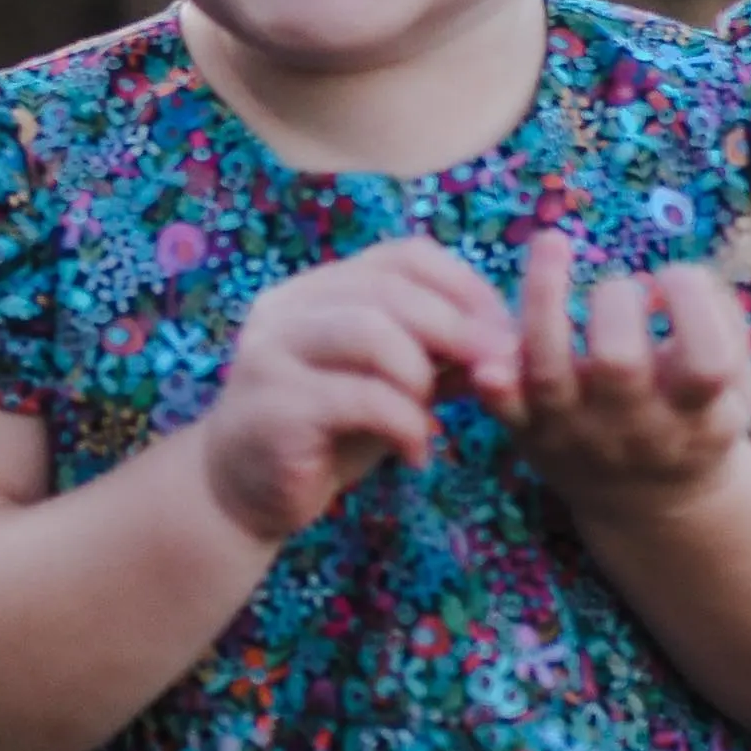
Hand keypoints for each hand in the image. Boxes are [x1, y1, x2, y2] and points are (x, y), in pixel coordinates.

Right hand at [196, 238, 518, 543]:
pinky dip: (406, 425)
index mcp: (315, 290)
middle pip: (390, 289)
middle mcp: (286, 309)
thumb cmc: (322, 435)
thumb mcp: (387, 387)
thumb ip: (435, 359)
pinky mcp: (274, 407)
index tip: (502, 334)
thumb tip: (508, 346)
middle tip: (494, 372)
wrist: (242, 494)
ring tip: (433, 416)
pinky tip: (414, 455)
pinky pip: (362, 398)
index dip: (464, 287)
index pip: (402, 256)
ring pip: (372, 333)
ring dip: (423, 376)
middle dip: (458, 329)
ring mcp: (272, 354)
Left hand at [501, 229, 750, 514]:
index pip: (705, 363)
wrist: (654, 506)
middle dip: (616, 302)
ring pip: (549, 370)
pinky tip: (491, 344)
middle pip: (617, 361)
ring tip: (552, 242)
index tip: (674, 277)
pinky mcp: (532, 437)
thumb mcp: (736, 383)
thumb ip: (723, 320)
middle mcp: (638, 431)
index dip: (692, 303)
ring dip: (545, 298)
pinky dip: (493, 379)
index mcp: (699, 416)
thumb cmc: (696, 413)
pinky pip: (504, 408)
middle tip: (619, 291)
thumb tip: (684, 276)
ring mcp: (579, 435)